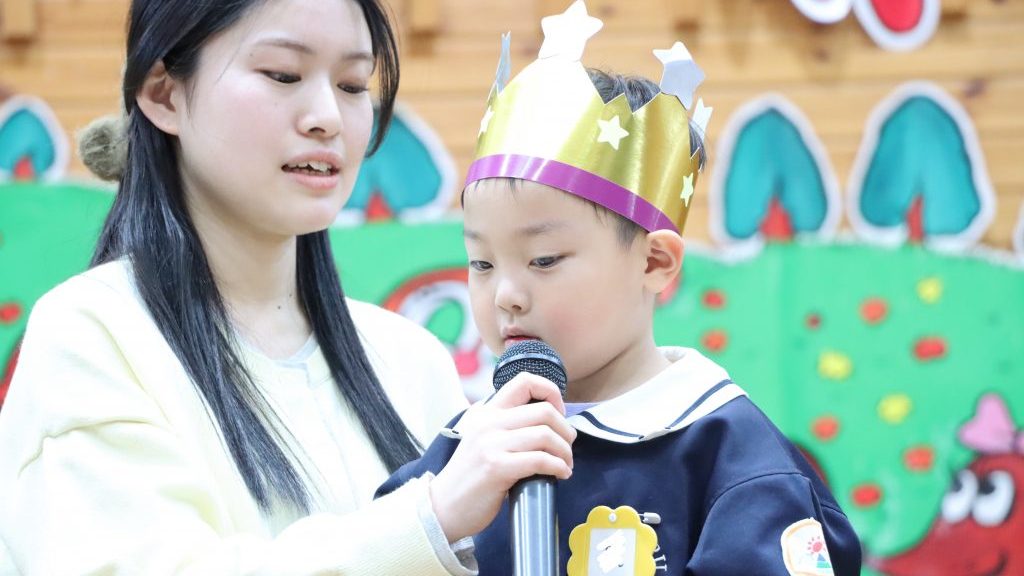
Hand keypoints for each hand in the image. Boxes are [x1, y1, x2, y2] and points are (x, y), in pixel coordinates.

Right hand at [429, 372, 575, 541]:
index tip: (559, 413)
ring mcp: (491, 444)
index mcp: (487, 412)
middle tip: (567, 447)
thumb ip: (508, 427)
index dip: (551, 392)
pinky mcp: (497, 467)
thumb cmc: (471, 477)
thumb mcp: (483, 440)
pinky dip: (558, 467)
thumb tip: (550, 424)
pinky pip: (540, 460)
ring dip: (565, 452)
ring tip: (565, 464)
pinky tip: (560, 474)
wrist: (444, 506)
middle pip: (544, 411)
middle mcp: (488, 422)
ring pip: (546, 435)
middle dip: (565, 430)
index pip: (524, 381)